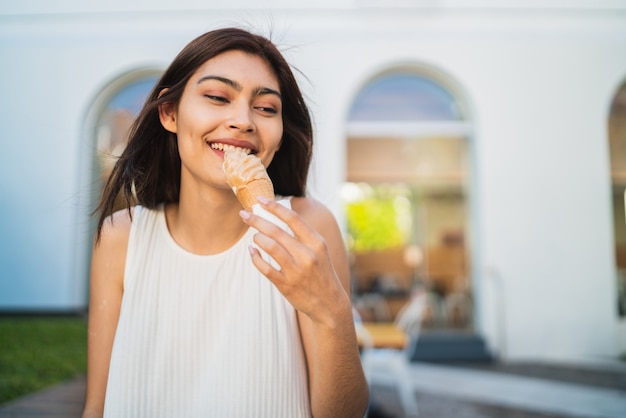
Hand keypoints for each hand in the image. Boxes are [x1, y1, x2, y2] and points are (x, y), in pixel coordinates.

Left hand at [239, 197, 347, 325]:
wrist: (329, 304)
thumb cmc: (321, 272)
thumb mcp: (320, 250)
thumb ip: (303, 235)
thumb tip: (280, 214)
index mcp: (316, 243)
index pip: (292, 219)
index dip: (274, 207)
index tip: (260, 200)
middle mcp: (307, 255)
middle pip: (276, 231)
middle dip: (256, 220)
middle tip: (244, 214)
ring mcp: (296, 271)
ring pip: (269, 247)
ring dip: (257, 238)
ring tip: (254, 236)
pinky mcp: (286, 285)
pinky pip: (265, 267)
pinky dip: (255, 257)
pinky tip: (252, 251)